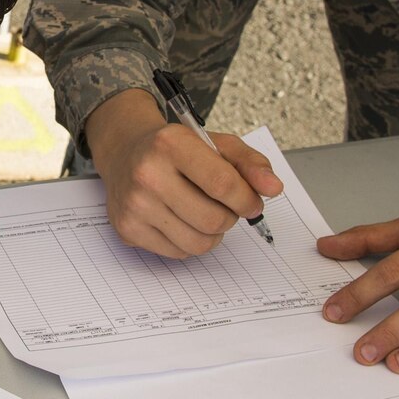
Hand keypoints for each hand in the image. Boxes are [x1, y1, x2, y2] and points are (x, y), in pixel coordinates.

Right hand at [84, 88, 281, 258]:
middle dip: (230, 217)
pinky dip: (190, 242)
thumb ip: (251, 164)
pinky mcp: (127, 229)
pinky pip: (179, 253)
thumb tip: (273, 188)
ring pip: (198, 243)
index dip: (247, 199)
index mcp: (171, 144)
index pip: (223, 184)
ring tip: (204, 213)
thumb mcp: (216, 144)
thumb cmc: (176, 150)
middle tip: (225, 206)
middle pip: (213, 219)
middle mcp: (147, 174)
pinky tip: (182, 221)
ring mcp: (134, 205)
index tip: (252, 203)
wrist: (125, 153)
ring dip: (213, 234)